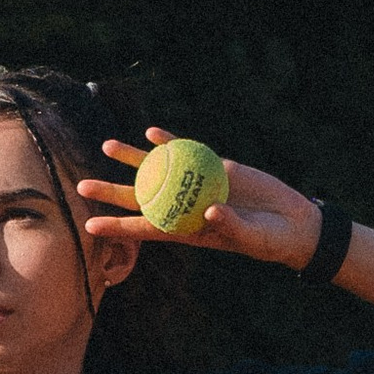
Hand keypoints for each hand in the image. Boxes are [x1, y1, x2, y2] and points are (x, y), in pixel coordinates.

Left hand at [77, 129, 325, 271]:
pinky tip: (151, 133)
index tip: (89, 226)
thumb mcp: (253, 237)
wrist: (293, 221)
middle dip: (110, 192)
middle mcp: (184, 208)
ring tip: (106, 146)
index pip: (144, 229)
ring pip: (157, 170)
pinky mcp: (214, 168)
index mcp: (187, 230)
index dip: (118, 228)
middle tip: (81, 186)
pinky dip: (169, 143)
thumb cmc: (271, 240)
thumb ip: (232, 226)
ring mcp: (196, 186)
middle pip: (140, 198)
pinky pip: (185, 153)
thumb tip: (209, 211)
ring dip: (132, 159)